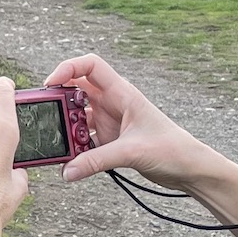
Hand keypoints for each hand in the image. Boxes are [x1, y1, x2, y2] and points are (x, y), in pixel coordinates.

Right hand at [45, 53, 221, 189]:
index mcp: (122, 93)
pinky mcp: (109, 139)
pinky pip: (83, 138)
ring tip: (62, 144)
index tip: (50, 84)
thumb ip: (96, 161)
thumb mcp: (132, 152)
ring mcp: (109, 121)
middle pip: (76, 90)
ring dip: (67, 128)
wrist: (189, 168)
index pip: (90, 65)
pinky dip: (74, 146)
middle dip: (60, 102)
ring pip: (77, 116)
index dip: (67, 68)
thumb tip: (67, 170)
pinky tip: (72, 159)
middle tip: (48, 118)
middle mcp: (113, 103)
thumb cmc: (172, 149)